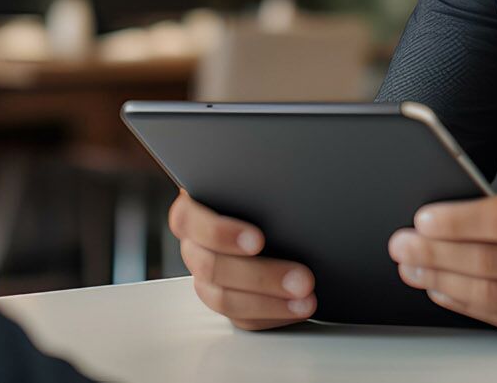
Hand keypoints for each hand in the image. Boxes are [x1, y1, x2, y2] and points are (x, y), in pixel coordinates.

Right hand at [168, 189, 316, 330]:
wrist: (274, 209)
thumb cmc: (258, 188)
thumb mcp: (253, 178)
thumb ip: (254, 182)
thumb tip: (281, 179)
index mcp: (191, 210)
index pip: (190, 222)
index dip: (222, 233)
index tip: (259, 240)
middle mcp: (193, 246)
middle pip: (212, 267)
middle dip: (260, 276)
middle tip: (302, 278)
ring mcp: (206, 278)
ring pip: (224, 299)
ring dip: (269, 302)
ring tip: (305, 298)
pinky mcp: (227, 300)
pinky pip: (242, 318)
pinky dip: (272, 316)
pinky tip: (297, 308)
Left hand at [388, 193, 496, 349]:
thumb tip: (460, 217)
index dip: (455, 221)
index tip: (423, 218)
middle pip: (487, 260)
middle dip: (435, 253)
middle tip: (402, 245)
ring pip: (489, 293)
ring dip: (442, 281)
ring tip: (414, 268)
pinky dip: (468, 306)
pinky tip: (445, 293)